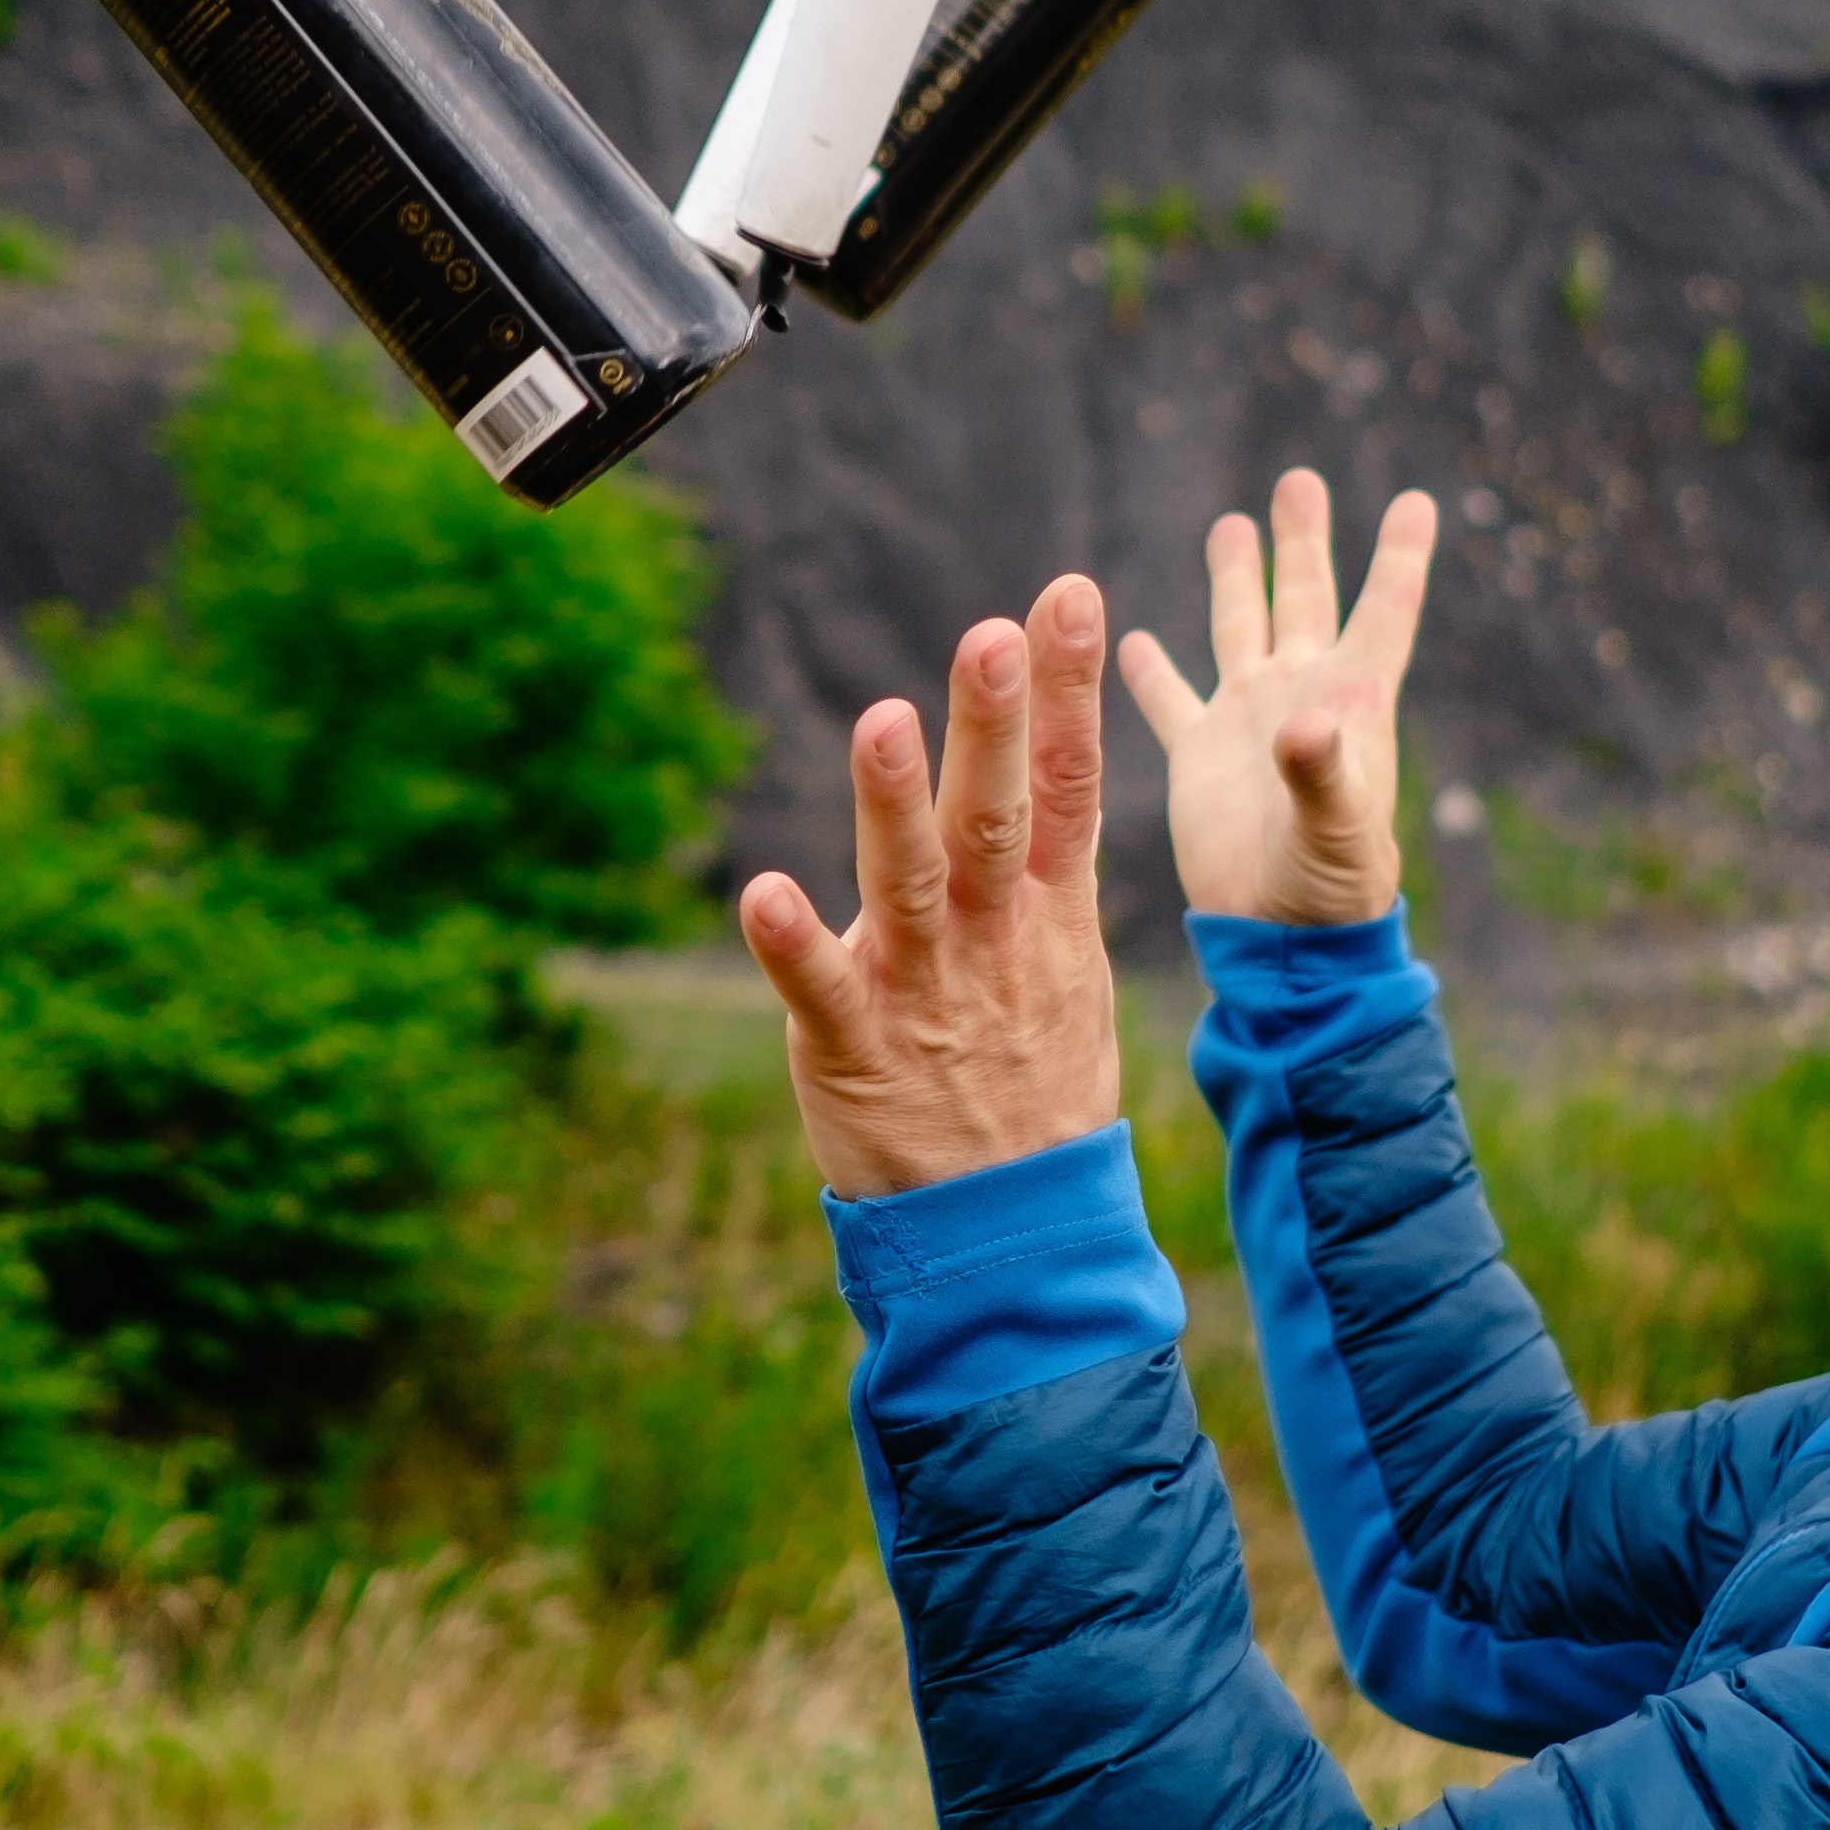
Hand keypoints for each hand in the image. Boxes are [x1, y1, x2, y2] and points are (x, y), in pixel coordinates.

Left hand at [739, 574, 1128, 1196]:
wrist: (1013, 1232)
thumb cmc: (1028, 1080)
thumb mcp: (1065, 967)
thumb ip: (1042, 866)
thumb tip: (1041, 751)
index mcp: (1047, 917)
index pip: (1067, 786)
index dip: (1067, 691)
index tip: (1063, 596)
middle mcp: (992, 943)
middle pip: (998, 820)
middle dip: (995, 726)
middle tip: (989, 634)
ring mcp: (925, 997)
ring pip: (913, 888)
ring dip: (892, 806)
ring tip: (881, 722)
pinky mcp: (856, 1053)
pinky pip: (821, 993)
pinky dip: (793, 945)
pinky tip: (761, 893)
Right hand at [1119, 467, 1435, 927]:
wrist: (1279, 940)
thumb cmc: (1331, 889)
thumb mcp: (1338, 829)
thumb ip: (1323, 774)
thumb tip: (1306, 722)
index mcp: (1349, 701)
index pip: (1383, 612)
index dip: (1399, 557)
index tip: (1418, 501)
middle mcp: (1298, 696)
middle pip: (1303, 598)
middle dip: (1302, 541)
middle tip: (1300, 482)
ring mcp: (1246, 722)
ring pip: (1238, 629)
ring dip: (1235, 578)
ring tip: (1232, 523)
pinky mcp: (1198, 757)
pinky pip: (1171, 700)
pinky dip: (1150, 671)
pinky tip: (1128, 638)